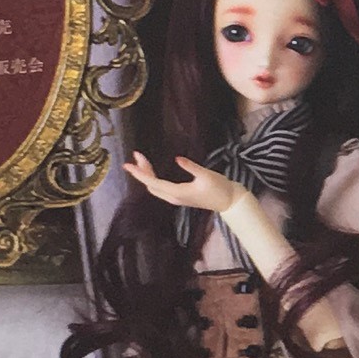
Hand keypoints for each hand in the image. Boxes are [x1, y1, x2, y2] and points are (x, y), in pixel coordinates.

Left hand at [126, 149, 250, 222]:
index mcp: (178, 193)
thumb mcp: (206, 175)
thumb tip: (177, 158)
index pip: (153, 182)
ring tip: (142, 161)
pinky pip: (160, 188)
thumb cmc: (220, 188)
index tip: (129, 164)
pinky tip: (153, 171)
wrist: (229, 202)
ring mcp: (176, 198)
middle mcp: (173, 197)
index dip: (140, 173)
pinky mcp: (180, 197)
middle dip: (142, 171)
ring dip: (147, 175)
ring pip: (155, 188)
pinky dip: (153, 179)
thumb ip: (191, 166)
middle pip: (151, 185)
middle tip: (136, 155)